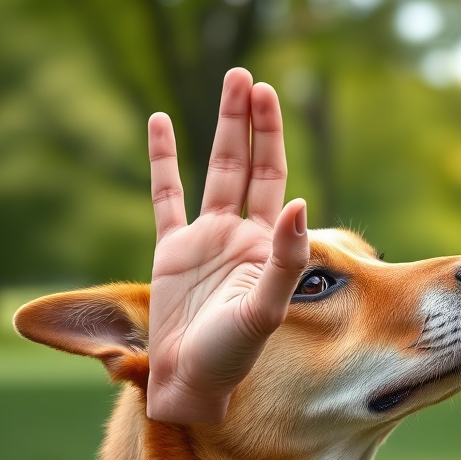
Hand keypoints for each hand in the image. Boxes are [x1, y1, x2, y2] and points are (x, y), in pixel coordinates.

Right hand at [145, 67, 309, 422]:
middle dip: (248, 121)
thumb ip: (286, 259)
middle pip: (246, 165)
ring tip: (230, 83)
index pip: (272, 178)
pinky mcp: (171, 250)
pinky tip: (160, 120)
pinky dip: (162, 159)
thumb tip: (301, 203)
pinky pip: (165, 195)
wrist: (189, 382)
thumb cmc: (233, 354)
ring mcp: (205, 239)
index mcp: (265, 245)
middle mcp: (238, 235)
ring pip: (214, 171)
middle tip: (247, 77)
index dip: (270, 136)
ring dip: (221, 129)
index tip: (268, 95)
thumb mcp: (265, 308)